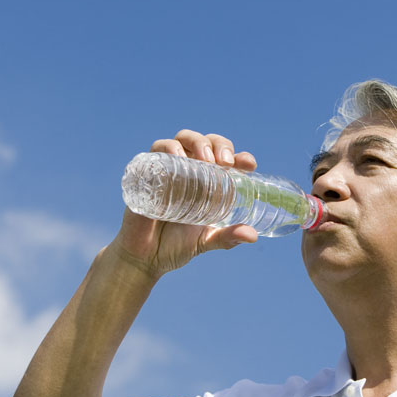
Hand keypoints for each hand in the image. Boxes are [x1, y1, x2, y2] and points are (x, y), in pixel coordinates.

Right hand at [110, 130, 258, 277]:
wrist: (144, 257)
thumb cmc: (176, 246)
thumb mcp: (206, 241)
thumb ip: (228, 237)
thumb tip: (252, 236)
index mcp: (208, 183)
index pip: (226, 159)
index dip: (240, 157)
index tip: (249, 165)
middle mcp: (189, 171)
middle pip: (206, 142)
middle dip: (219, 145)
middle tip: (224, 163)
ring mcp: (168, 170)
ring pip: (182, 139)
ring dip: (196, 142)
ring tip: (204, 159)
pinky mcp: (147, 173)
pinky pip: (156, 151)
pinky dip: (167, 148)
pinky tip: (177, 158)